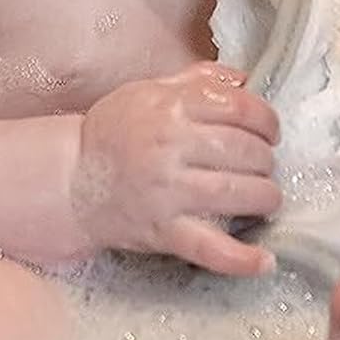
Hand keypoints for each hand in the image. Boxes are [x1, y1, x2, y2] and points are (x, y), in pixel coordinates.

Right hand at [72, 64, 281, 275]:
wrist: (68, 179)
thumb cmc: (112, 131)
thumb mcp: (149, 90)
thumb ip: (197, 80)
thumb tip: (243, 78)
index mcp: (172, 108)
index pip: (240, 108)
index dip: (267, 121)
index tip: (271, 132)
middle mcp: (172, 147)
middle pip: (245, 150)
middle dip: (266, 159)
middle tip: (265, 165)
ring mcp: (168, 192)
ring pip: (237, 194)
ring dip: (265, 197)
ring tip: (267, 198)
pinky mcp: (163, 231)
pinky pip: (209, 249)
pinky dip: (242, 259)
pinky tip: (265, 261)